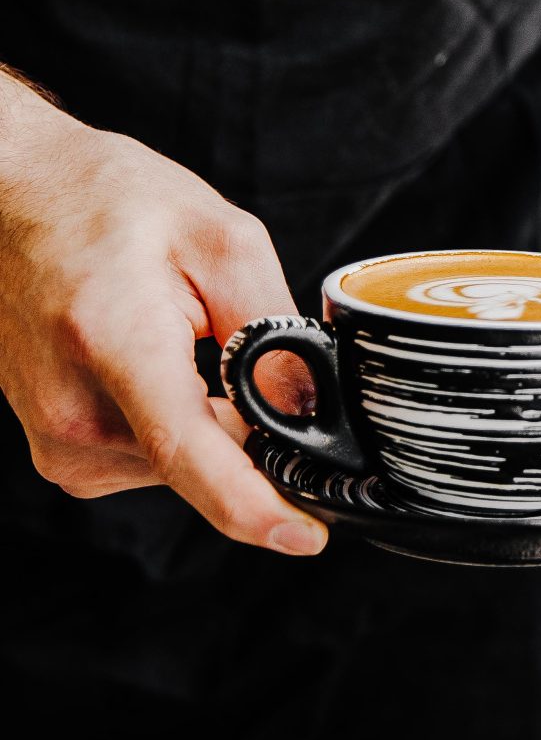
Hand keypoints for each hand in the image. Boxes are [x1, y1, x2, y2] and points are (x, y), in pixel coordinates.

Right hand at [0, 85, 326, 553]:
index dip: (254, 505)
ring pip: (184, 464)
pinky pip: (154, 458)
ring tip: (169, 333)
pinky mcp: (60, 454)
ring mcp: (57, 440)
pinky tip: (151, 360)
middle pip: (205, 461)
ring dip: (207, 413)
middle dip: (248, 420)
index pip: (188, 452)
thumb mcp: (219, 238)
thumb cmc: (109, 203)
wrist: (11, 202)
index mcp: (113, 343)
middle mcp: (72, 409)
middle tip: (221, 335)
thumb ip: (272, 325)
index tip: (305, 537)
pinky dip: (175, 420)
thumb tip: (311, 412)